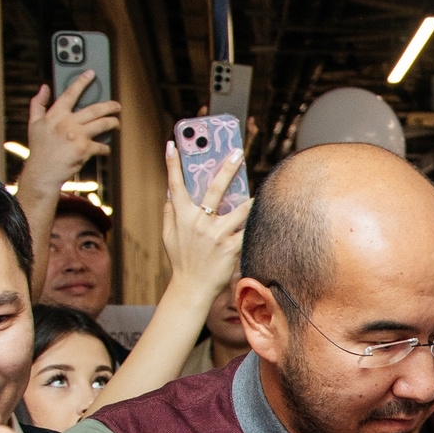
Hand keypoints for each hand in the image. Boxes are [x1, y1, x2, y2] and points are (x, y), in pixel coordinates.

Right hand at [21, 74, 120, 198]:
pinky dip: (105, 148)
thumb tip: (44, 87)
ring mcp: (77, 135)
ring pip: (102, 124)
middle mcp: (67, 122)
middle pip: (94, 109)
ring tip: (116, 123)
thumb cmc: (39, 148)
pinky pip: (101, 146)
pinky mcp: (84, 149)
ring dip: (113, 123)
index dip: (82, 81)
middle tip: (117, 105)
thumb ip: (38, 103)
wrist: (43, 172)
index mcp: (55, 114)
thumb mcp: (33, 123)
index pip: (70, 93)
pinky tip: (105, 149)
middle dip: (109, 106)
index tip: (91, 73)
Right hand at [160, 140, 248, 309]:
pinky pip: (246, 231)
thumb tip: (169, 192)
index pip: (174, 185)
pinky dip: (255, 223)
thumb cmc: (181, 260)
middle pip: (214, 189)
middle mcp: (199, 223)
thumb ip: (169, 212)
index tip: (172, 144)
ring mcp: (216, 234)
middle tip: (237, 152)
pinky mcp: (231, 247)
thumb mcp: (168, 236)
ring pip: (239, 209)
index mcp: (181, 217)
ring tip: (261, 189)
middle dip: (226, 168)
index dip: (171, 164)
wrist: (192, 288)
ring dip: (250, 198)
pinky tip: (264, 215)